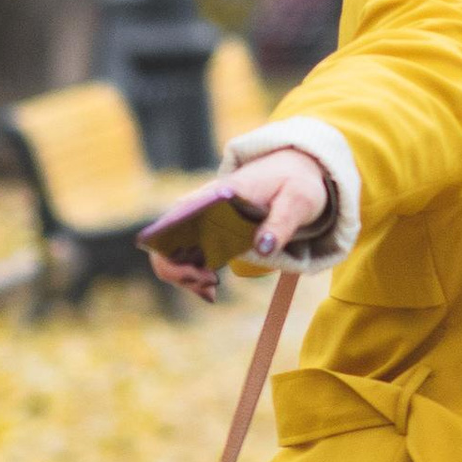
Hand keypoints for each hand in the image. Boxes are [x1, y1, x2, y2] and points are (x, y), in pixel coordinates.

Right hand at [146, 146, 332, 295]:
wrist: (294, 170)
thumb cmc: (295, 183)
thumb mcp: (297, 200)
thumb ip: (281, 223)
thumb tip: (262, 247)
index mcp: (216, 194)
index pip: (175, 221)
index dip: (179, 254)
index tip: (209, 272)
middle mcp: (199, 205)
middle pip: (164, 243)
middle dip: (179, 273)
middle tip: (212, 283)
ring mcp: (200, 219)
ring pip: (170, 254)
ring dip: (185, 278)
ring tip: (212, 289)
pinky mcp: (207, 231)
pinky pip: (185, 256)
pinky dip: (192, 277)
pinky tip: (210, 291)